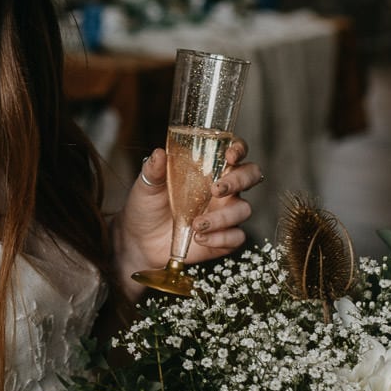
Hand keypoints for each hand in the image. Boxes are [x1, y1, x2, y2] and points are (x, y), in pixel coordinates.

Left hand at [111, 141, 262, 299]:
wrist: (140, 241)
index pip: (234, 152)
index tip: (230, 155)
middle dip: (239, 180)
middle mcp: (223, 189)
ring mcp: (225, 213)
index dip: (239, 149)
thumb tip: (159, 153)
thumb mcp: (147, 186)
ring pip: (243, 209)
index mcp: (208, 169)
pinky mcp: (223, 238)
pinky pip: (236, 237)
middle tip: (217, 189)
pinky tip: (199, 238)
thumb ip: (154, 169)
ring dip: (223, 217)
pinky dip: (220, 238)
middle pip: (251, 176)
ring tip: (196, 224)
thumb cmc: (147, 206)